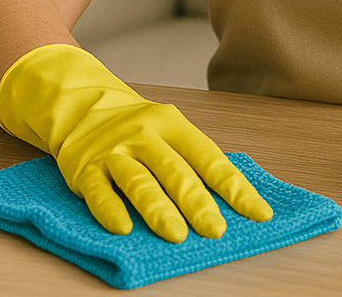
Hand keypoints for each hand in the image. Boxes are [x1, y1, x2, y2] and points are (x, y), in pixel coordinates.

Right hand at [0, 44, 272, 241]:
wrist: (83, 105)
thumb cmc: (138, 127)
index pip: (209, 157)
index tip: (258, 213)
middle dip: (196, 202)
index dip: (234, 186)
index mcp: (174, 125)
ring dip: (158, 209)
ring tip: (176, 234)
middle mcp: (145, 135)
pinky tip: (123, 229)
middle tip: (215, 230)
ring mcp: (114, 151)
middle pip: (175, 170)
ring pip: (139, 181)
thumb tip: (230, 199)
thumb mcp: (169, 130)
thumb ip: (192, 160)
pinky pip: (99, 191)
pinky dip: (110, 210)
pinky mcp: (85, 168)